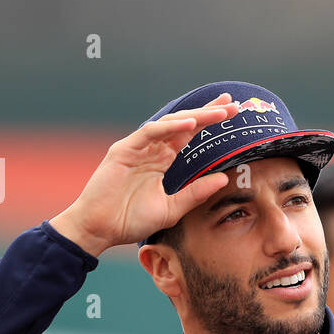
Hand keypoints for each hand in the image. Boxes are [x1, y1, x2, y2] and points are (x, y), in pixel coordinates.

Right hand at [50, 94, 242, 255]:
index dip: (210, 124)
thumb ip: (196, 193)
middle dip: (208, 113)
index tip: (233, 114)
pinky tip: (190, 124)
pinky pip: (149, 133)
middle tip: (233, 105)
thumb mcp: (172, 208)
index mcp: (163, 161)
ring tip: (219, 113)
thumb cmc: (132, 220)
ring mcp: (138, 148)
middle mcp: (152, 150)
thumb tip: (224, 179)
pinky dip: (169, 126)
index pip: (190, 136)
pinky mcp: (124, 150)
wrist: (100, 229)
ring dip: (195, 116)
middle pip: (184, 124)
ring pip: (169, 124)